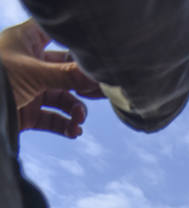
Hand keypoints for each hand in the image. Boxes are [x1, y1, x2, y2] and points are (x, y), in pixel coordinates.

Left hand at [0, 20, 100, 137]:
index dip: (72, 41)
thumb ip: (67, 74)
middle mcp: (30, 64)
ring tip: (79, 118)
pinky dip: (65, 126)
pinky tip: (74, 131)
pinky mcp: (28, 113)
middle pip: (65, 71)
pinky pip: (53, 120)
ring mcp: (30, 90)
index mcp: (26, 42)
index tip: (92, 54)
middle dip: (82, 84)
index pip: (54, 33)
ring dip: (75, 109)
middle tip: (100, 94)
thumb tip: (98, 74)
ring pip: (62, 98)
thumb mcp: (34, 73)